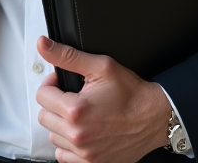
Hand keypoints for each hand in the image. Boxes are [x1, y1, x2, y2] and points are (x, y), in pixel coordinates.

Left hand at [34, 36, 169, 162]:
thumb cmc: (131, 94)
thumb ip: (68, 56)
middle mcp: (77, 135)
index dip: (52, 84)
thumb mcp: (101, 66)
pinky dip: (68, 145)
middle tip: (72, 97)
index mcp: (76, 110)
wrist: (155, 117)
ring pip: (52, 136)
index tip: (63, 84)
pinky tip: (81, 132)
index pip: (42, 95)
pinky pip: (63, 156)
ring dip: (60, 125)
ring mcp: (84, 153)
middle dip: (55, 104)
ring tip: (79, 115)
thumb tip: (43, 45)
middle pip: (44, 116)